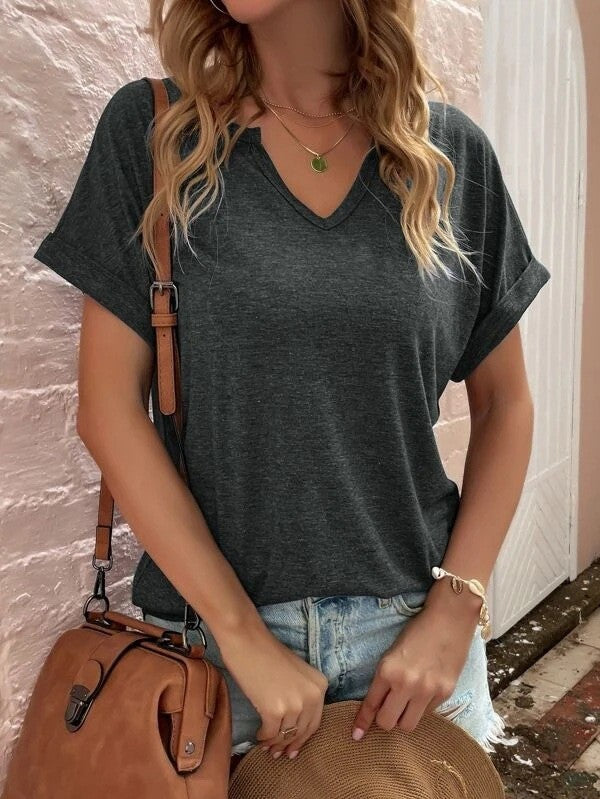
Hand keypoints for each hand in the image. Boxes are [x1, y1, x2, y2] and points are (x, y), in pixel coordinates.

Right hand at [217, 622, 328, 758]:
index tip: (294, 748)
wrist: (247, 640)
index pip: (315, 721)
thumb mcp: (295, 674)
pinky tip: (258, 737)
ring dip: (274, 743)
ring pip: (285, 734)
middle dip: (289, 744)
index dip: (303, 738)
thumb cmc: (266, 653)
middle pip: (302, 731)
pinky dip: (263, 737)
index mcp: (320, 684)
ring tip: (266, 747)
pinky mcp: (274, 709)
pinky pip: (270, 733)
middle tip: (278, 754)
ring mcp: (294, 703)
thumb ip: (300, 696)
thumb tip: (293, 726)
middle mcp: (311, 695)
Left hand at [351, 589, 481, 738]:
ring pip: (407, 725)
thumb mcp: (393, 652)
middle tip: (387, 712)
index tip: (356, 734)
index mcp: (388, 670)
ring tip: (405, 706)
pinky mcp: (445, 693)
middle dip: (384, 720)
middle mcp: (406, 684)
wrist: (449, 619)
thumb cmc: (418, 631)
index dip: (362, 722)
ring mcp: (427, 691)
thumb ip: (386, 678)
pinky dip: (421, 708)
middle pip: (387, 722)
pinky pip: (427, 714)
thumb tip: (379, 703)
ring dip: (403, 719)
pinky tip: (424, 693)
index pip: (371, 704)